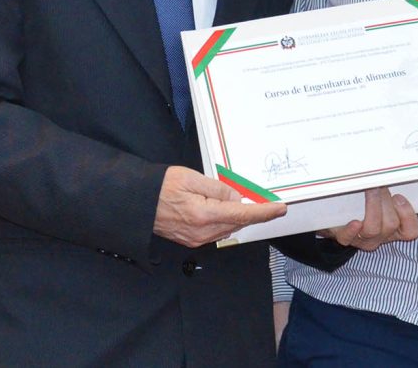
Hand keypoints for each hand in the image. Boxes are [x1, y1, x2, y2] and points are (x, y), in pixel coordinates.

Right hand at [153, 165, 286, 247]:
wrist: (137, 202)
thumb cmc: (161, 186)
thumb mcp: (192, 178)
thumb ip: (218, 189)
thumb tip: (237, 199)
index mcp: (203, 215)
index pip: (242, 215)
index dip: (264, 212)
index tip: (280, 208)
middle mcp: (201, 232)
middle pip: (237, 223)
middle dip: (251, 211)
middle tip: (262, 198)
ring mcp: (196, 239)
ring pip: (228, 228)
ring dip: (238, 216)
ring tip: (240, 199)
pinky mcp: (191, 240)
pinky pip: (217, 231)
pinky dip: (225, 220)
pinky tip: (224, 208)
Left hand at [319, 187, 417, 250]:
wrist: (339, 218)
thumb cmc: (365, 206)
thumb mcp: (382, 198)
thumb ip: (389, 190)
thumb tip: (391, 171)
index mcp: (394, 230)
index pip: (410, 231)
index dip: (407, 215)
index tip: (398, 196)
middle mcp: (381, 236)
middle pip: (391, 224)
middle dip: (385, 200)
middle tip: (378, 185)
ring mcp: (363, 239)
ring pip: (373, 229)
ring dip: (372, 206)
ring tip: (368, 190)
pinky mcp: (345, 238)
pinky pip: (349, 237)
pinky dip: (352, 229)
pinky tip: (355, 222)